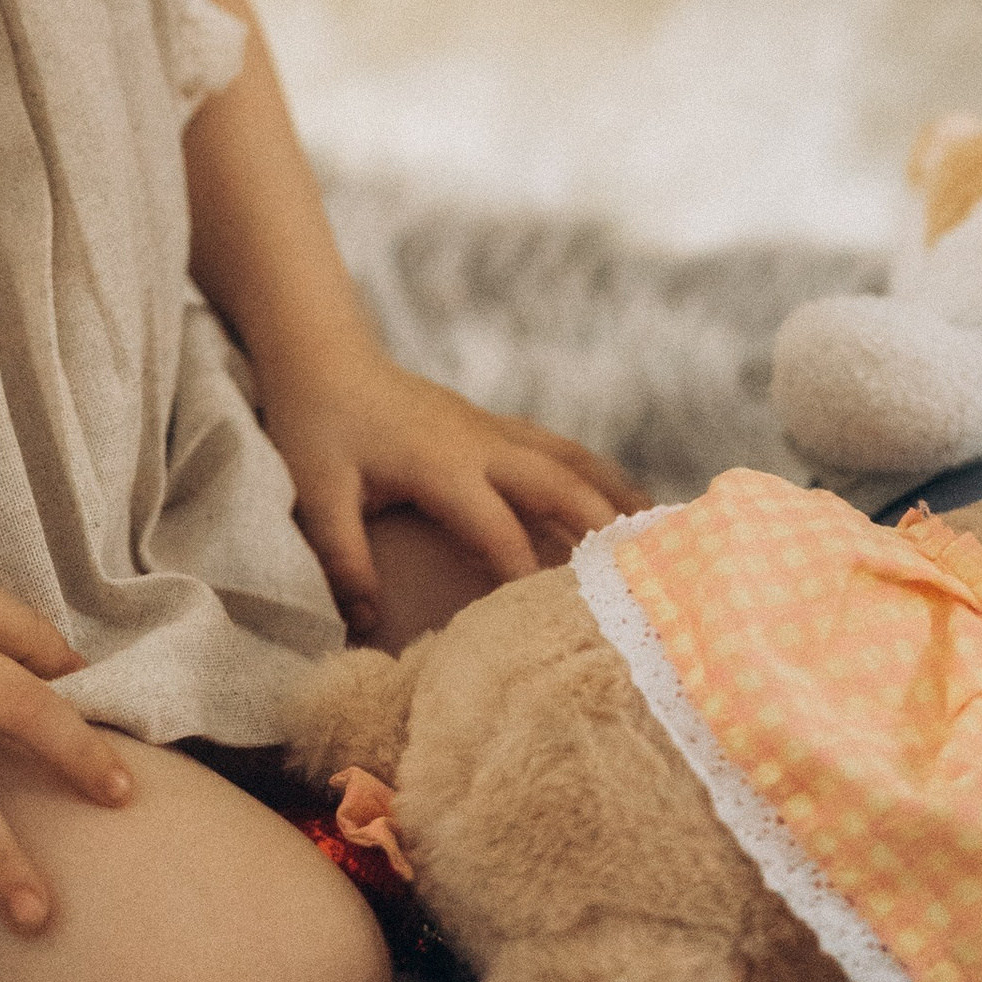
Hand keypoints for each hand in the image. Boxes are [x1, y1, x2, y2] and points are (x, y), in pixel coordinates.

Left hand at [258, 342, 647, 638]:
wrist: (323, 356)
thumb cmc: (316, 427)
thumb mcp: (318, 494)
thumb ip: (343, 559)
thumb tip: (366, 626)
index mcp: (442, 464)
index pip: (499, 529)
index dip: (527, 577)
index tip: (557, 621)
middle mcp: (480, 442)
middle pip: (558, 482)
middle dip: (603, 527)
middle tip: (650, 572)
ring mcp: (491, 427)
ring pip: (569, 457)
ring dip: (614, 491)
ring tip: (665, 530)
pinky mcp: (491, 424)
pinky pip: (557, 447)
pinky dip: (595, 472)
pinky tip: (622, 497)